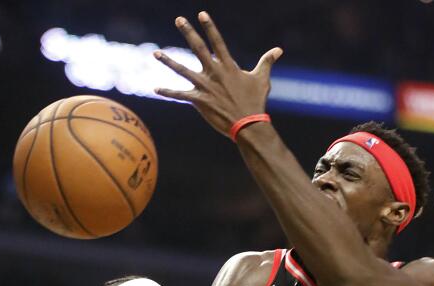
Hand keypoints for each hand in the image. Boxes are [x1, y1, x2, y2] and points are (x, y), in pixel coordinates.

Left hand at [154, 11, 281, 136]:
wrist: (248, 124)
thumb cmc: (255, 102)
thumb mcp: (262, 79)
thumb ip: (267, 61)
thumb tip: (278, 50)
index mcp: (228, 65)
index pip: (217, 41)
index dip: (209, 26)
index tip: (201, 14)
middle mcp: (214, 72)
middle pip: (198, 48)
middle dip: (188, 32)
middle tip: (178, 19)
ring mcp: (205, 86)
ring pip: (182, 70)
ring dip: (168, 61)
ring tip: (155, 53)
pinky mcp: (199, 101)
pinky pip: (180, 95)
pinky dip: (168, 92)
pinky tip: (156, 89)